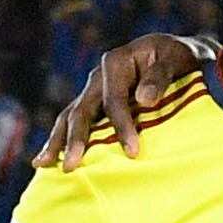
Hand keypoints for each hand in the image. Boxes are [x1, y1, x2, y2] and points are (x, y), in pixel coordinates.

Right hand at [47, 33, 214, 168]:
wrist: (177, 56)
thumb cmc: (179, 58)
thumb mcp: (176, 59)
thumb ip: (160, 76)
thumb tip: (144, 99)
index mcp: (116, 62)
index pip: (114, 100)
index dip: (122, 126)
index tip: (133, 152)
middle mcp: (99, 77)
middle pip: (82, 110)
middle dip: (76, 139)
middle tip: (71, 166)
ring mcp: (93, 91)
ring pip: (70, 116)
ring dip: (58, 141)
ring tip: (42, 163)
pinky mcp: (95, 104)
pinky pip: (74, 122)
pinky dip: (61, 140)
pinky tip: (49, 159)